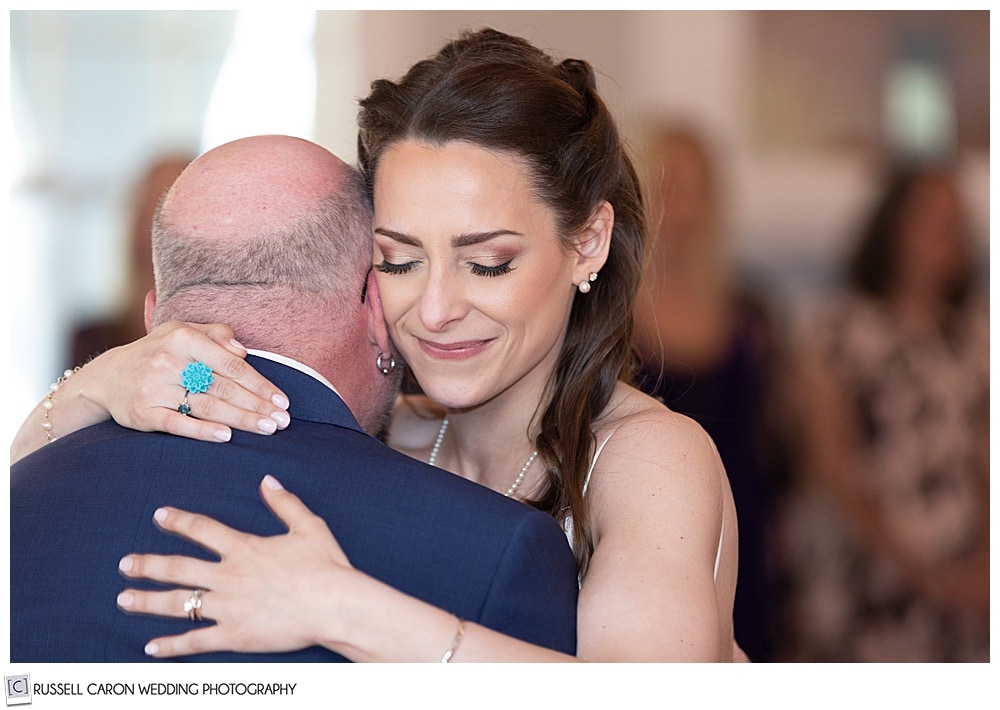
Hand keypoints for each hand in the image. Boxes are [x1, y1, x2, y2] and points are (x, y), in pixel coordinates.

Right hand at [89, 321, 290, 442]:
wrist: (106, 377)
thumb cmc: (158, 352)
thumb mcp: (182, 331)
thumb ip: (216, 334)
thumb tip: (242, 350)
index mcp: (183, 338)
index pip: (231, 364)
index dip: (259, 384)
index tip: (282, 400)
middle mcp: (168, 361)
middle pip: (223, 387)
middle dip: (257, 405)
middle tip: (283, 421)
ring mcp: (154, 388)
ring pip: (206, 406)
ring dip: (241, 419)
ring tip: (267, 429)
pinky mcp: (143, 413)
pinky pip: (178, 424)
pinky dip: (202, 431)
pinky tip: (226, 436)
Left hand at [117, 475, 354, 656]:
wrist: (335, 605)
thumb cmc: (326, 565)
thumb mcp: (308, 526)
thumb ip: (284, 503)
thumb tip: (266, 480)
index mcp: (244, 548)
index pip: (201, 529)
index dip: (178, 520)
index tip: (159, 515)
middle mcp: (228, 576)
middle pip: (177, 567)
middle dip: (147, 565)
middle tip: (125, 564)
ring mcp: (228, 607)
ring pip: (178, 604)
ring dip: (147, 601)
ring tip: (124, 599)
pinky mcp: (234, 635)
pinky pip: (195, 641)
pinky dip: (171, 646)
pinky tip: (150, 648)